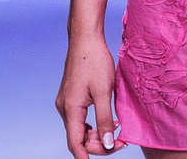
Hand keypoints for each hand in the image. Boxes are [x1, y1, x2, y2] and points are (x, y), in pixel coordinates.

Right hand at [54, 34, 125, 157]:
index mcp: (70, 109)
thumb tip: (109, 144)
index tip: (110, 153)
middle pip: (79, 139)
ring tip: (118, 130)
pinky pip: (80, 119)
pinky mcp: (71, 97)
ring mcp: (66, 103)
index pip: (76, 144)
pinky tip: (109, 120)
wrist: (86, 38)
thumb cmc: (95, 61)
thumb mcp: (104, 91)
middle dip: (100, 143)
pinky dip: (94, 124)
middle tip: (123, 139)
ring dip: (98, 134)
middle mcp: (64, 108)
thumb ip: (105, 120)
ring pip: (80, 130)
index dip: (91, 155)